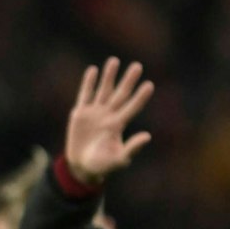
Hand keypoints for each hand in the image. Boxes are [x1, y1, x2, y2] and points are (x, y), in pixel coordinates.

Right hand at [64, 58, 155, 184]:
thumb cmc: (102, 166)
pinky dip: (88, 83)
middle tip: (137, 66)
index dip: (140, 97)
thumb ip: (132, 148)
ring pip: (103, 90)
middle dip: (128, 81)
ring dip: (109, 76)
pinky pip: (85, 95)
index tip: (149, 85)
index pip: (132, 107)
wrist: (81, 167)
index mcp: (118, 125)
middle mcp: (109, 115)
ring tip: (114, 61)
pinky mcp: (80, 113)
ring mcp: (95, 113)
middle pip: (120, 94)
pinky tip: (93, 70)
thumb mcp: (119, 159)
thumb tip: (148, 136)